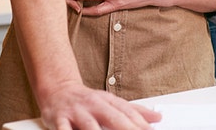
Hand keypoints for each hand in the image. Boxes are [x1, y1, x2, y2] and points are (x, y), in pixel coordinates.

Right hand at [37, 79, 159, 129]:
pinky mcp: (59, 118)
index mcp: (109, 101)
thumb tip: (157, 118)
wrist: (58, 89)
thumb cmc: (88, 100)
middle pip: (113, 117)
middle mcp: (94, 105)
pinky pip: (63, 129)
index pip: (128, 113)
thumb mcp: (111, 102)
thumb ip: (134, 111)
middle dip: (126, 128)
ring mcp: (77, 112)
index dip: (140, 123)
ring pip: (89, 125)